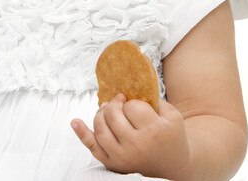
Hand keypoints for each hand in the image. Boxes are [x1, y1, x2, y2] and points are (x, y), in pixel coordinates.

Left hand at [71, 94, 189, 179]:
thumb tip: (130, 81)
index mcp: (154, 130)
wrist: (173, 166)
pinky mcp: (112, 164)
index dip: (131, 103)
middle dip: (114, 105)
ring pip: (101, 128)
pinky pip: (92, 147)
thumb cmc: (171, 137)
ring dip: (101, 114)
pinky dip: (81, 133)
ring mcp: (122, 157)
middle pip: (113, 116)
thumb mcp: (171, 115)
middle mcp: (137, 145)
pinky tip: (75, 122)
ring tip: (108, 110)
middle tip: (119, 102)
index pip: (131, 107)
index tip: (136, 106)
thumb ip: (153, 98)